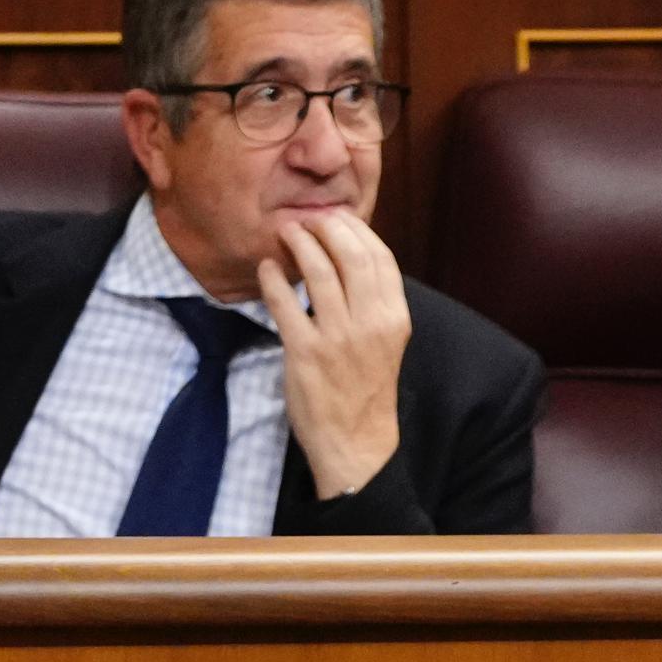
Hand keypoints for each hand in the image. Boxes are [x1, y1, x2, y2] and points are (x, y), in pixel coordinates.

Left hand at [258, 209, 411, 503]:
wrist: (356, 443)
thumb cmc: (367, 389)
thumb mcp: (386, 342)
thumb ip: (374, 302)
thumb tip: (349, 254)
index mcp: (395, 318)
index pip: (380, 257)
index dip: (355, 229)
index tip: (334, 218)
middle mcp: (370, 324)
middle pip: (350, 255)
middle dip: (324, 227)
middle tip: (304, 220)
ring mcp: (337, 338)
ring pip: (317, 271)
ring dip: (298, 242)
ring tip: (284, 233)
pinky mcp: (305, 352)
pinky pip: (284, 302)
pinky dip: (272, 277)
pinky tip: (266, 268)